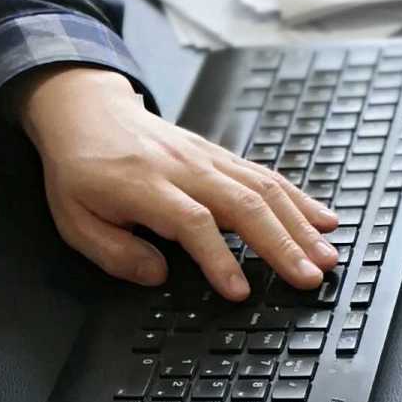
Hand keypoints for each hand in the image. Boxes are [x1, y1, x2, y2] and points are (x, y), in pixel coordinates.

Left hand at [16, 67, 338, 303]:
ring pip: (263, 188)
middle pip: (243, 204)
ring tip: (327, 256)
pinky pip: (265, 174)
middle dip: (282, 244)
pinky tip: (323, 219)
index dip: (219, 258)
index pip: (193, 222)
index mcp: (145, 185)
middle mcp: (183, 167)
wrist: (87, 110)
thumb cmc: (81, 169)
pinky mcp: (220, 154)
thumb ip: (115, 253)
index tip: (238, 291)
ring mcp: (207, 157)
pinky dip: (299, 198)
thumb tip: (158, 276)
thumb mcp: (75, 220)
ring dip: (300, 224)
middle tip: (309, 277)